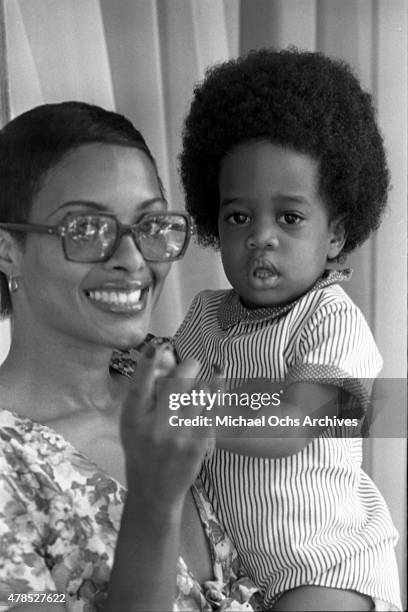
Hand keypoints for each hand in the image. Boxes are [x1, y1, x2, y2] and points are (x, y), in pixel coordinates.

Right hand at [120, 345, 212, 508]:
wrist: (155, 489)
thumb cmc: (141, 449)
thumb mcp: (131, 422)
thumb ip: (143, 394)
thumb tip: (165, 358)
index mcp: (133, 418)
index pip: (139, 385)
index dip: (147, 363)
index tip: (157, 346)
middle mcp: (155, 426)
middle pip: (178, 382)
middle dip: (189, 367)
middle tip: (191, 365)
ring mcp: (180, 435)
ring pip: (201, 391)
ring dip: (202, 384)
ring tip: (197, 389)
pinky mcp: (200, 442)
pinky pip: (214, 407)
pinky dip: (217, 392)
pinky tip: (218, 382)